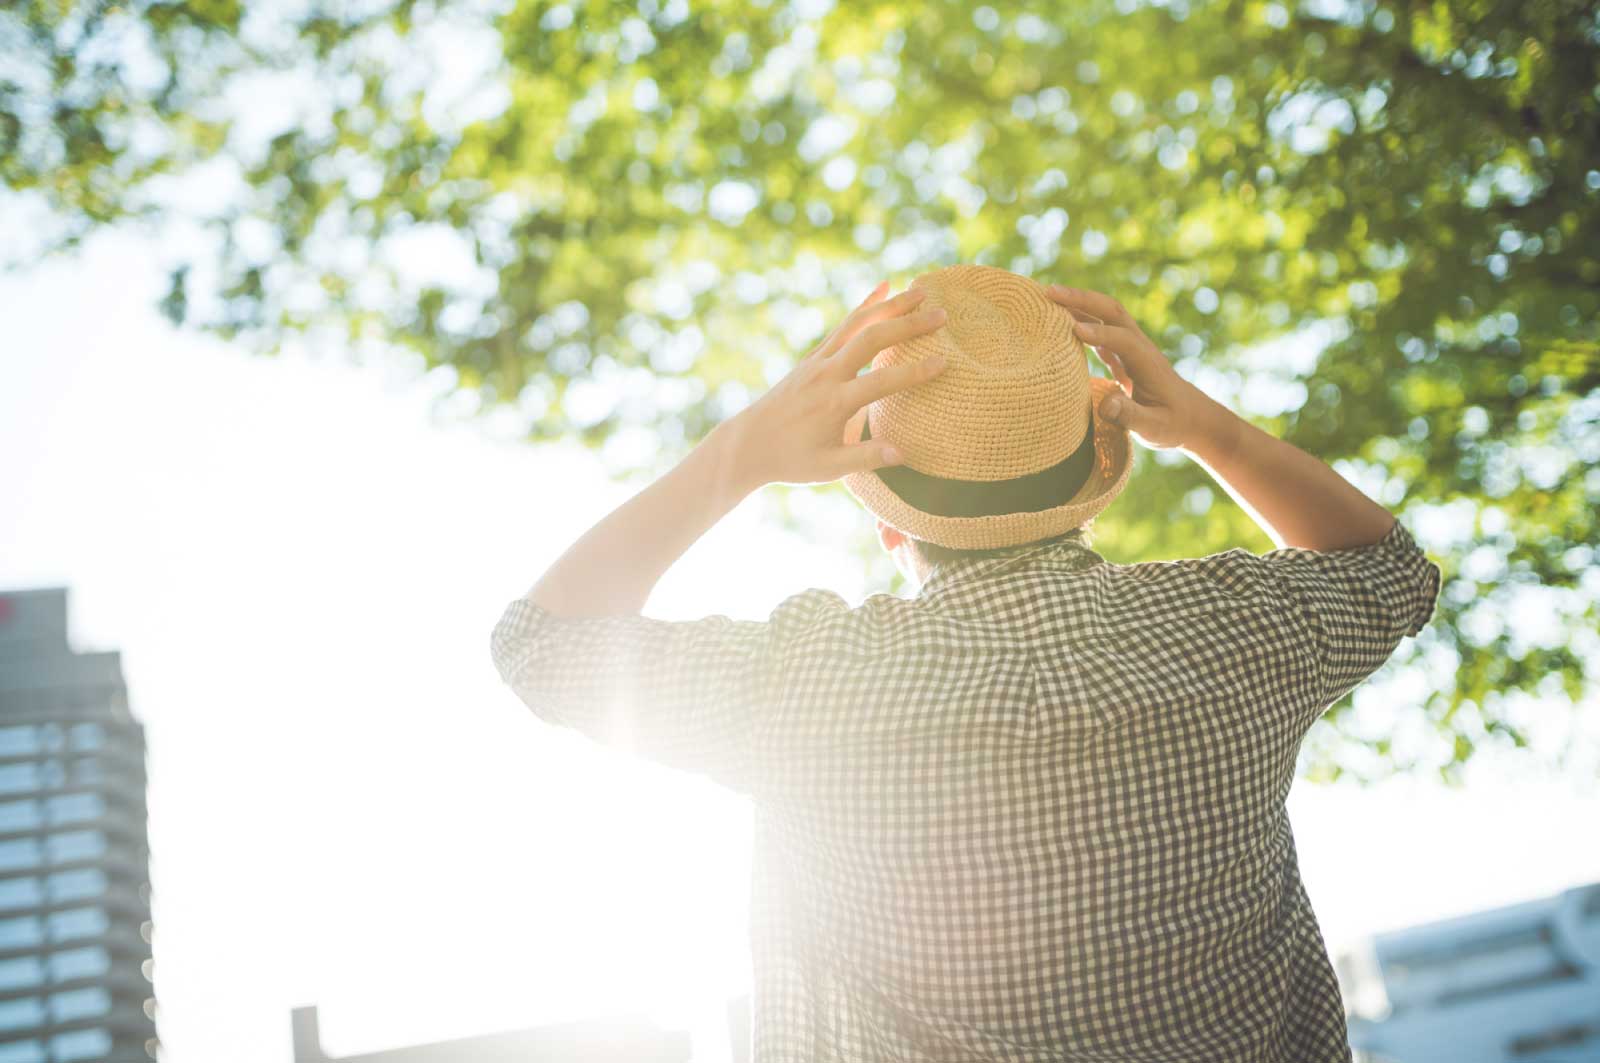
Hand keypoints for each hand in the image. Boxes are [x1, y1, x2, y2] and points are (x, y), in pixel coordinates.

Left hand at [721, 281, 949, 488]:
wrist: (748, 444)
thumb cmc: (791, 460)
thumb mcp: (828, 469)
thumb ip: (866, 459)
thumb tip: (904, 454)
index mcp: (833, 403)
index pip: (880, 383)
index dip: (914, 372)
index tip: (944, 362)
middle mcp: (825, 374)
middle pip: (870, 339)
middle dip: (907, 324)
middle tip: (942, 314)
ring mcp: (817, 362)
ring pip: (856, 324)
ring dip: (889, 305)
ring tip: (920, 290)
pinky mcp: (813, 357)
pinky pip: (843, 326)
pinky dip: (865, 306)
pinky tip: (883, 289)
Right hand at [1045, 284, 1232, 453]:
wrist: (1192, 418)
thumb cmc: (1172, 424)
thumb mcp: (1153, 427)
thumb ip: (1129, 416)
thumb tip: (1106, 404)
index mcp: (1147, 363)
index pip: (1123, 339)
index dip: (1100, 334)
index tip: (1073, 330)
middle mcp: (1139, 348)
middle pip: (1112, 312)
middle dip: (1082, 299)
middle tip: (1049, 292)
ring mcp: (1131, 348)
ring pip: (1105, 316)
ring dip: (1078, 303)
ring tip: (1048, 296)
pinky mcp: (1123, 355)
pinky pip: (1101, 329)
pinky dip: (1080, 319)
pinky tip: (1060, 318)